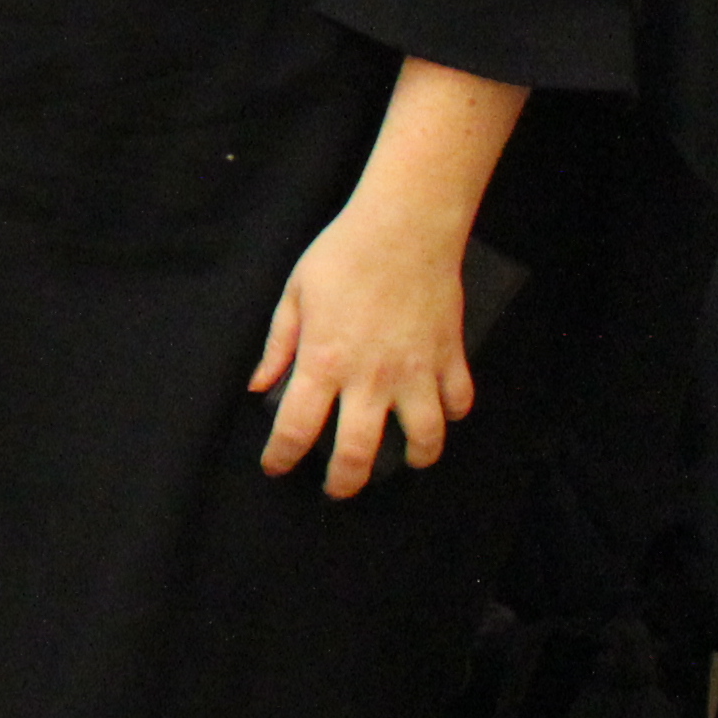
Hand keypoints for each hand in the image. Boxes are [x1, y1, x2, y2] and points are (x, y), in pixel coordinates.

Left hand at [253, 197, 478, 496]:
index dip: (281, 457)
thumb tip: (259, 386)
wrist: (404, 228)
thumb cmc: (342, 255)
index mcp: (324, 362)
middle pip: (358, 454)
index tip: (276, 468)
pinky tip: (438, 414)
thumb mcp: (295, 295)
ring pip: (424, 440)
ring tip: (404, 461)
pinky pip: (458, 403)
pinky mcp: (451, 359)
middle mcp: (371, 378)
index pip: (296, 428)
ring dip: (415, 458)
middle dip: (344, 482)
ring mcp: (416, 372)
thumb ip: (278, 346)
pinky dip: (450, 415)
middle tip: (337, 489)